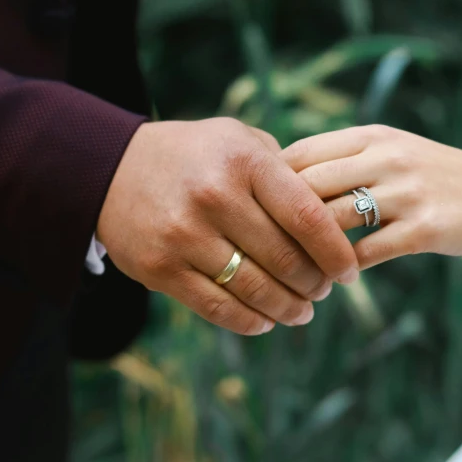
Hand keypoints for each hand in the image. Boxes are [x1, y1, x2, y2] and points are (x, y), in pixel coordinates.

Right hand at [97, 118, 359, 334]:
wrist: (111, 169)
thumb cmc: (192, 155)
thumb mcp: (237, 139)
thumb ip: (284, 168)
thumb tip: (333, 214)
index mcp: (243, 161)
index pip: (308, 217)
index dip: (336, 252)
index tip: (350, 271)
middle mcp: (215, 196)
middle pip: (286, 259)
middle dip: (315, 284)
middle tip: (324, 290)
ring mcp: (184, 235)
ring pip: (256, 290)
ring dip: (289, 308)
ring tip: (302, 311)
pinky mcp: (160, 269)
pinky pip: (218, 308)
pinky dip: (251, 322)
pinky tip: (267, 321)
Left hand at [281, 125, 461, 268]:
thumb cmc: (437, 177)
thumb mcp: (394, 150)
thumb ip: (347, 157)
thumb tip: (282, 174)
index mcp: (374, 136)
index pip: (302, 152)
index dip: (271, 181)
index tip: (257, 205)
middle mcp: (388, 158)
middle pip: (309, 185)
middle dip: (280, 217)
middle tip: (264, 243)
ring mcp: (407, 193)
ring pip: (333, 221)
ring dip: (308, 248)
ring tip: (295, 266)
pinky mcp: (424, 229)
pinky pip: (367, 253)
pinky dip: (344, 268)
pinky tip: (336, 277)